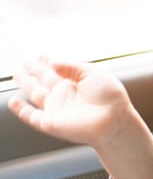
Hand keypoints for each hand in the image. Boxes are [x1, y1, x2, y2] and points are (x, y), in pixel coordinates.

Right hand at [9, 57, 152, 178]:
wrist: (113, 121)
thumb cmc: (110, 98)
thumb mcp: (94, 75)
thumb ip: (73, 67)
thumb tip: (52, 62)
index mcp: (77, 83)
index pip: (58, 70)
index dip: (48, 63)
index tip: (40, 56)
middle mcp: (66, 95)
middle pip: (45, 80)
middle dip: (35, 71)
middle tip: (25, 61)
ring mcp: (57, 108)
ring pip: (36, 94)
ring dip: (26, 84)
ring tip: (17, 74)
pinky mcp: (51, 122)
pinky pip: (31, 116)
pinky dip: (21, 110)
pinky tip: (13, 102)